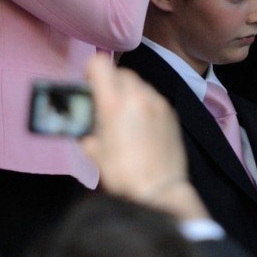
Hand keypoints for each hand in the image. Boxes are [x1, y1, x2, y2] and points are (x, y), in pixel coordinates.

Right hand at [80, 55, 208, 220]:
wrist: (159, 191)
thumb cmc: (123, 174)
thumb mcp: (94, 152)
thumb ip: (87, 130)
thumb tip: (85, 123)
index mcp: (114, 103)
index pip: (99, 64)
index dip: (91, 72)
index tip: (89, 87)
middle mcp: (137, 96)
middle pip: (120, 72)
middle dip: (110, 84)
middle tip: (104, 105)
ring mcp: (157, 103)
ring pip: (138, 84)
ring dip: (128, 93)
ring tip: (124, 117)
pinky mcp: (170, 113)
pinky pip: (152, 97)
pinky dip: (143, 103)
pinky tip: (141, 125)